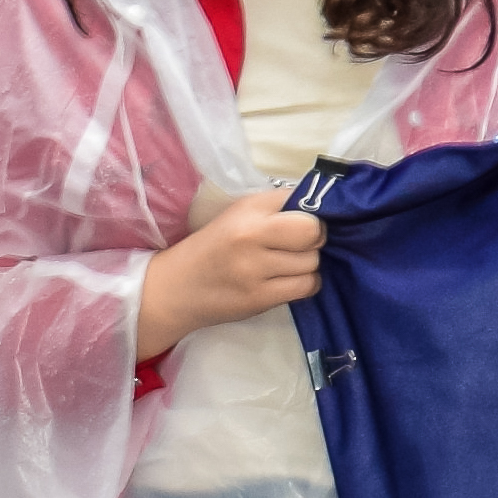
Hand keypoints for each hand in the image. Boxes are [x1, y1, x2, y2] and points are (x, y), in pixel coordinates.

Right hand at [135, 189, 325, 361]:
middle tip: (297, 246)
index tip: (299, 223)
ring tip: (285, 266)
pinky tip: (286, 282)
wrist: (174, 288)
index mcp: (247, 209)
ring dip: (307, 265)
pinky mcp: (259, 297)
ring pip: (313, 262)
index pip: (300, 200)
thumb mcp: (238, 215)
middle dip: (313, 240)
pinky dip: (305, 284)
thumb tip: (323, 205)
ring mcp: (254, 268)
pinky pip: (307, 286)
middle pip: (313, 232)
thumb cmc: (213, 248)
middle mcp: (250, 235)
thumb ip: (276, 208)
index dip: (309, 213)